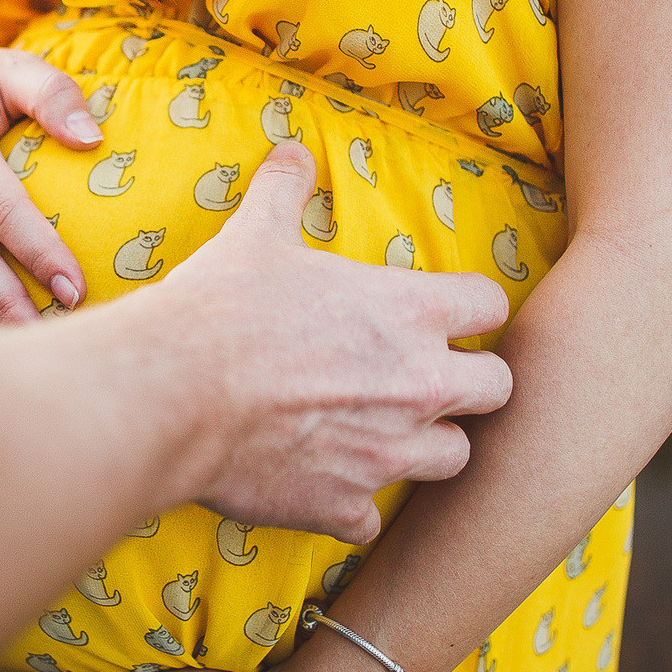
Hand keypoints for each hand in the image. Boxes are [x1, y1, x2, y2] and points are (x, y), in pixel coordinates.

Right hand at [91, 142, 513, 543]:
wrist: (173, 393)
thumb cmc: (222, 308)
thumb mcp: (256, 235)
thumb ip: (285, 192)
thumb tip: (291, 152)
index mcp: (409, 312)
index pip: (491, 305)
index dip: (468, 308)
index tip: (442, 315)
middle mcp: (417, 384)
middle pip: (499, 390)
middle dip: (470, 384)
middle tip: (426, 378)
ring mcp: (387, 453)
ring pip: (455, 459)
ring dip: (426, 446)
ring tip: (385, 433)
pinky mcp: (345, 506)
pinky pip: (374, 519)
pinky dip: (355, 506)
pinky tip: (325, 484)